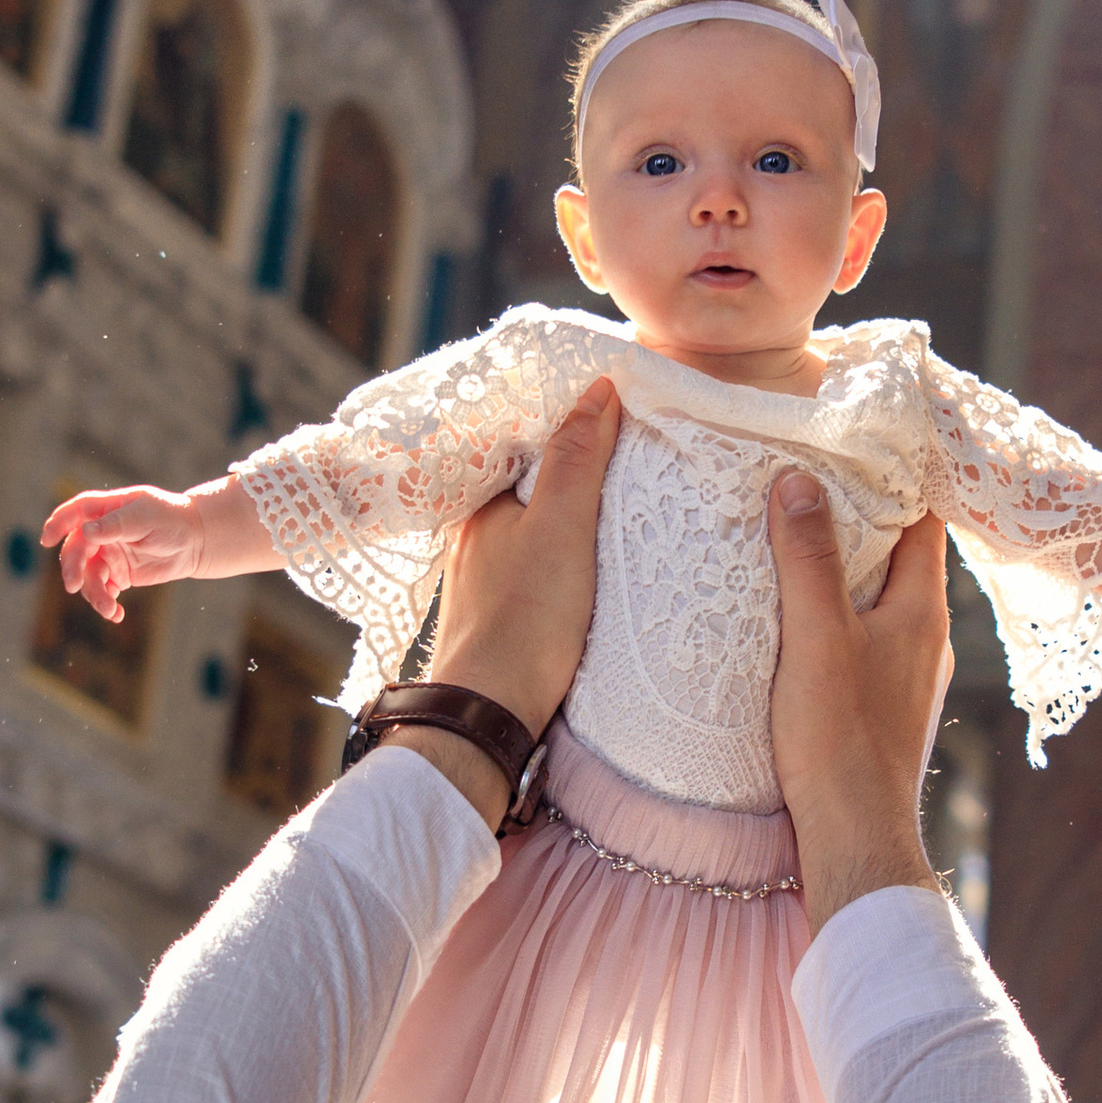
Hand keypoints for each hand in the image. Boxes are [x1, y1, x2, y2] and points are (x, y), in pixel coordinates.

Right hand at [39, 484, 205, 621]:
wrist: (196, 541)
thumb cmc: (171, 519)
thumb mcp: (146, 517)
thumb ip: (116, 525)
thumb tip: (86, 532)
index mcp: (107, 509)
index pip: (76, 512)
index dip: (58, 524)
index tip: (46, 540)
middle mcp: (102, 532)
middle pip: (76, 550)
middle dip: (72, 569)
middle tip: (73, 587)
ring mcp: (108, 554)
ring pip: (87, 576)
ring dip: (93, 594)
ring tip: (109, 609)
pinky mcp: (118, 575)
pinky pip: (103, 591)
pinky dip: (106, 604)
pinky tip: (117, 614)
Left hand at [396, 380, 618, 822]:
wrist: (489, 713)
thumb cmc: (524, 619)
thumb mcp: (561, 526)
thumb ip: (577, 457)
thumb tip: (597, 389)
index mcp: (480, 502)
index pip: (526, 439)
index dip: (568, 417)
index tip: (613, 399)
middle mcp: (473, 532)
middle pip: (531, 478)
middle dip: (571, 459)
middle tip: (627, 437)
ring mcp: (483, 573)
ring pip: (532, 520)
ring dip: (568, 505)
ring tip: (618, 487)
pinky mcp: (499, 610)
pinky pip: (534, 558)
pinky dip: (562, 545)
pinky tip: (588, 552)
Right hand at [766, 482, 950, 931]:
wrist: (855, 839)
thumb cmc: (840, 740)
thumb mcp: (815, 638)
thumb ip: (807, 559)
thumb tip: (798, 478)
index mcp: (923, 612)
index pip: (927, 518)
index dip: (902, 474)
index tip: (864, 438)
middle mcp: (928, 639)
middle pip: (905, 554)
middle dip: (867, 513)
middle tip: (816, 472)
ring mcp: (908, 675)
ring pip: (886, 597)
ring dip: (851, 564)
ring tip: (800, 532)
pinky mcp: (884, 706)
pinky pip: (870, 635)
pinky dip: (842, 609)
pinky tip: (802, 614)